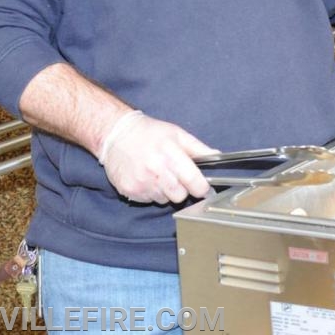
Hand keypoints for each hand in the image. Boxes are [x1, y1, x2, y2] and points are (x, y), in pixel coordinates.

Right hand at [99, 110, 214, 204]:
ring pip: (165, 200)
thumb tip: (218, 157)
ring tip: (158, 174)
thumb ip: (198, 148)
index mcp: (171, 154)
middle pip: (180, 196)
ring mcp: (142, 182)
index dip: (201, 187)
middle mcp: (156, 170)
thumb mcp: (177, 134)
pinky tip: (146, 178)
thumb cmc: (150, 133)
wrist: (116, 134)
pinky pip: (149, 201)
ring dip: (165, 191)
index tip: (202, 187)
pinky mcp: (130, 191)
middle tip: (175, 175)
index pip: (194, 182)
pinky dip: (151, 192)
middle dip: (181, 189)